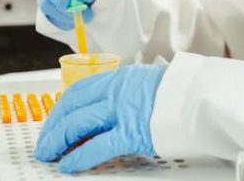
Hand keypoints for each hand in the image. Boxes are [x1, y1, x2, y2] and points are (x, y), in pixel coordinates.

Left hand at [34, 64, 165, 172]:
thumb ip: (123, 92)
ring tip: (49, 154)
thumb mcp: (144, 81)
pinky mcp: (132, 132)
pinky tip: (69, 166)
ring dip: (58, 140)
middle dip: (53, 126)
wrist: (198, 95)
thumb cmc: (176, 91)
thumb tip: (105, 107)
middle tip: (45, 142)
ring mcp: (123, 110)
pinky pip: (97, 145)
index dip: (60, 108)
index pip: (79, 91)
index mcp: (119, 77)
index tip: (53, 121)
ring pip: (79, 123)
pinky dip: (79, 157)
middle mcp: (116, 90)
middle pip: (73, 107)